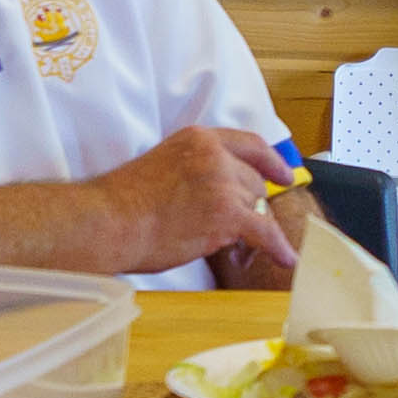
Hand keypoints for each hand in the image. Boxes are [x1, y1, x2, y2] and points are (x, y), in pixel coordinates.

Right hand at [102, 125, 315, 274]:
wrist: (110, 222)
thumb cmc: (124, 202)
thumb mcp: (165, 163)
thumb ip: (195, 168)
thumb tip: (220, 194)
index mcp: (199, 139)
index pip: (249, 145)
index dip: (272, 162)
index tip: (284, 175)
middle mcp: (215, 156)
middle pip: (253, 182)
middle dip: (248, 206)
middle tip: (236, 230)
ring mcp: (223, 184)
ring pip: (256, 208)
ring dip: (249, 229)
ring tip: (233, 249)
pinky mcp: (226, 215)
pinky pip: (264, 232)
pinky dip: (278, 247)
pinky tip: (286, 258)